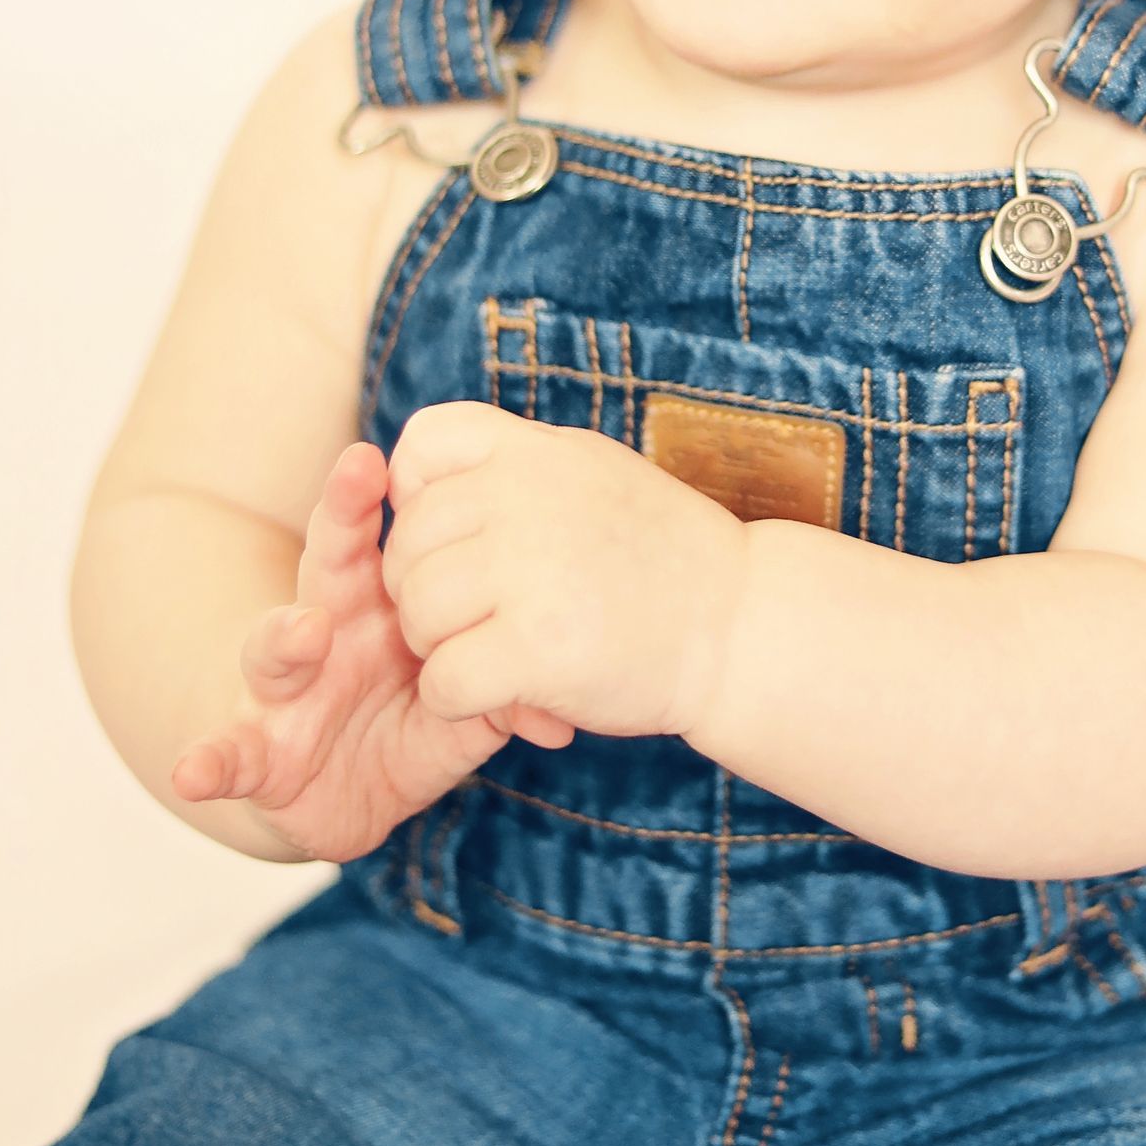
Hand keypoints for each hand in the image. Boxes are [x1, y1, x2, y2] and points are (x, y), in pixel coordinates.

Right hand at [170, 440, 574, 861]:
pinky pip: (226, 757)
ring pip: (271, 652)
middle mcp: (321, 632)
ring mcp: (281, 692)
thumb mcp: (458, 707)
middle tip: (359, 475)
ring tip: (303, 632)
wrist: (342, 789)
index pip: (375, 539)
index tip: (381, 454)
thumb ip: (500, 697)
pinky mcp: (255, 757)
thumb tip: (557, 715)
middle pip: (326, 566)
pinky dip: (207, 762)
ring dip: (283, 638)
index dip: (373, 497)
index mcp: (373, 606)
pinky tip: (192, 772)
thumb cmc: (405, 719)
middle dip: (340, 518)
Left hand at [380, 400, 749, 742]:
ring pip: (416, 614)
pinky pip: (442, 681)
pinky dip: (458, 701)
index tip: (456, 538)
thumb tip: (405, 485)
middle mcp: (526, 496)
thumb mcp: (591, 474)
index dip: (415, 497)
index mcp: (536, 450)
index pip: (421, 445)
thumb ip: (511, 471)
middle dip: (424, 592)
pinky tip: (504, 696)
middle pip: (408, 544)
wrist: (740, 627)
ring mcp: (530, 570)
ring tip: (492, 654)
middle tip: (478, 618)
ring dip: (440, 649)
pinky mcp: (537, 648)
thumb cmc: (659, 558)